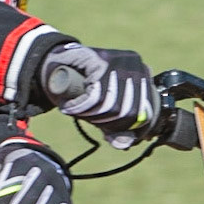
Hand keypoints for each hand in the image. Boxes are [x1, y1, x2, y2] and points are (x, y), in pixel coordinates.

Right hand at [41, 43, 161, 148]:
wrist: (56, 62)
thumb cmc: (83, 87)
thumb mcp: (104, 111)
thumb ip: (116, 128)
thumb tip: (125, 144)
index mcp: (144, 75)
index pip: (147, 113)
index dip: (133, 130)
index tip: (116, 138)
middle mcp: (136, 64)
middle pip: (130, 112)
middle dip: (107, 124)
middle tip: (90, 119)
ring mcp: (120, 60)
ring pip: (113, 105)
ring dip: (91, 116)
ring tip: (79, 111)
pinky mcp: (100, 59)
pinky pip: (95, 95)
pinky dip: (80, 107)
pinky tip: (70, 107)